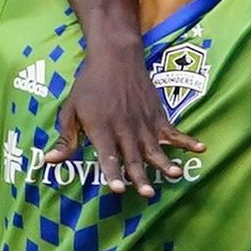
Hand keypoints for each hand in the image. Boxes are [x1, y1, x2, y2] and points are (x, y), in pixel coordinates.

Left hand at [49, 36, 200, 197]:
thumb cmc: (88, 85)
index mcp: (101, 128)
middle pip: (133, 157)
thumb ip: (65, 138)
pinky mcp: (158, 115)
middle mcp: (124, 128)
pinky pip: (174, 132)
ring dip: (164, 163)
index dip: (112, 173)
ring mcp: (143, 122)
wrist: (114, 56)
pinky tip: (201, 149)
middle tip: (147, 193)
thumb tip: (49, 161)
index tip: (117, 189)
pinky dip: (187, 141)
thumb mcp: (71, 110)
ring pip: (155, 148)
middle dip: (140, 176)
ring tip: (174, 175)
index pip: (107, 155)